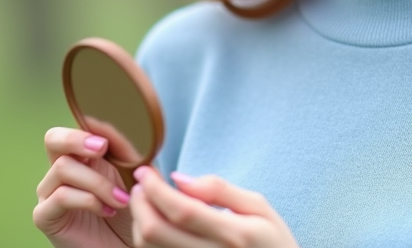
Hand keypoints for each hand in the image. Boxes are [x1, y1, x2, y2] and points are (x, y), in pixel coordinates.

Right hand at [34, 126, 135, 247]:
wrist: (128, 244)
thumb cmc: (131, 211)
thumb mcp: (133, 173)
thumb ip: (122, 147)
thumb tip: (104, 123)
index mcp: (80, 158)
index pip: (68, 130)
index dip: (83, 130)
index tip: (106, 143)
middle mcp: (60, 172)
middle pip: (53, 139)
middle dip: (77, 139)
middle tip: (102, 149)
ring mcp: (49, 194)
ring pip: (63, 168)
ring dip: (98, 182)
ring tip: (121, 199)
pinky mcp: (45, 216)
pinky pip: (61, 196)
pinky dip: (89, 200)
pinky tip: (107, 211)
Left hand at [130, 166, 299, 247]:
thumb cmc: (272, 242)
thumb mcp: (258, 208)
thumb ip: (219, 190)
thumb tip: (179, 179)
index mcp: (234, 235)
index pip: (182, 211)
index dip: (156, 189)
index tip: (145, 172)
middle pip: (156, 232)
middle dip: (140, 203)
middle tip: (141, 185)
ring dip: (139, 222)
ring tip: (148, 203)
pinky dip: (147, 239)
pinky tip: (155, 224)